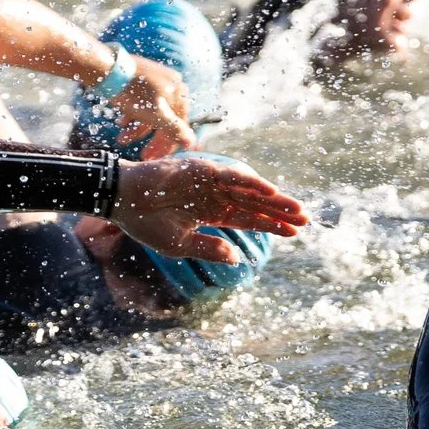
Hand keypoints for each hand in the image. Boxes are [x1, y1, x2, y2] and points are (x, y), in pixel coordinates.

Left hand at [108, 56, 195, 158]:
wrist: (105, 69)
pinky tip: (121, 122)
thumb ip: (174, 129)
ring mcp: (155, 80)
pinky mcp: (140, 78)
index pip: (178, 125)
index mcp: (179, 92)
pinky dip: (132, 114)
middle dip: (151, 139)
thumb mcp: (156, 115)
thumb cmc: (132, 93)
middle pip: (164, 119)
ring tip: (122, 139)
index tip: (154, 157)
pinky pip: (140, 102)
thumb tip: (192, 143)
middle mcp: (171, 84)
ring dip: (137, 129)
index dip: (167, 145)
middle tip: (142, 155)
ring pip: (150, 112)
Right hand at [114, 157, 309, 262]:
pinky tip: (272, 192)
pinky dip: (253, 183)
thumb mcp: (180, 244)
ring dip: (274, 198)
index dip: (271, 225)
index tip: (295, 232)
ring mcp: (211, 182)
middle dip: (280, 212)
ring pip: (250, 191)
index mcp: (211, 213)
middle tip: (307, 219)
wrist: (122, 200)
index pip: (248, 219)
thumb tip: (237, 259)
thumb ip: (209, 250)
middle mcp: (215, 196)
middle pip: (255, 204)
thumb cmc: (145, 222)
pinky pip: (233, 176)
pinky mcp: (203, 170)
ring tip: (297, 208)